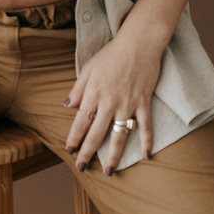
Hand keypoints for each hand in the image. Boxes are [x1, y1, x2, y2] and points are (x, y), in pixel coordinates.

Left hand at [64, 26, 161, 174]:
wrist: (139, 42)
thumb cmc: (111, 54)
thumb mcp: (88, 67)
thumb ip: (78, 89)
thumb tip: (68, 106)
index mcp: (93, 94)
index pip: (80, 122)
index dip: (74, 138)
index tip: (70, 151)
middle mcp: (109, 102)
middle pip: (96, 134)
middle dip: (87, 153)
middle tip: (81, 168)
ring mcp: (128, 104)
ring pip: (119, 135)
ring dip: (113, 155)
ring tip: (109, 171)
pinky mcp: (144, 102)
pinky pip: (145, 126)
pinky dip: (146, 142)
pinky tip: (145, 156)